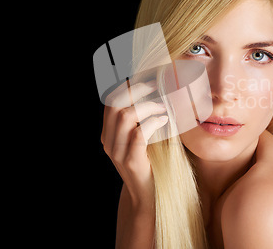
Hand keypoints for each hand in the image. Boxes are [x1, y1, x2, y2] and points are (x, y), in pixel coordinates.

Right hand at [101, 79, 167, 208]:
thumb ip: (143, 119)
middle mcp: (108, 140)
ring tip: (163, 106)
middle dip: (136, 89)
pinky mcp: (131, 161)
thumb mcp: (142, 139)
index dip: (127, 84)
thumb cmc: (150, 163)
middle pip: (114, 103)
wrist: (148, 196)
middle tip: (157, 85)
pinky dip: (152, 122)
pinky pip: (138, 134)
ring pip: (125, 116)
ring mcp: (117, 152)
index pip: (110, 99)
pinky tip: (164, 120)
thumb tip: (159, 91)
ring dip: (147, 106)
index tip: (147, 77)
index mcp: (108, 133)